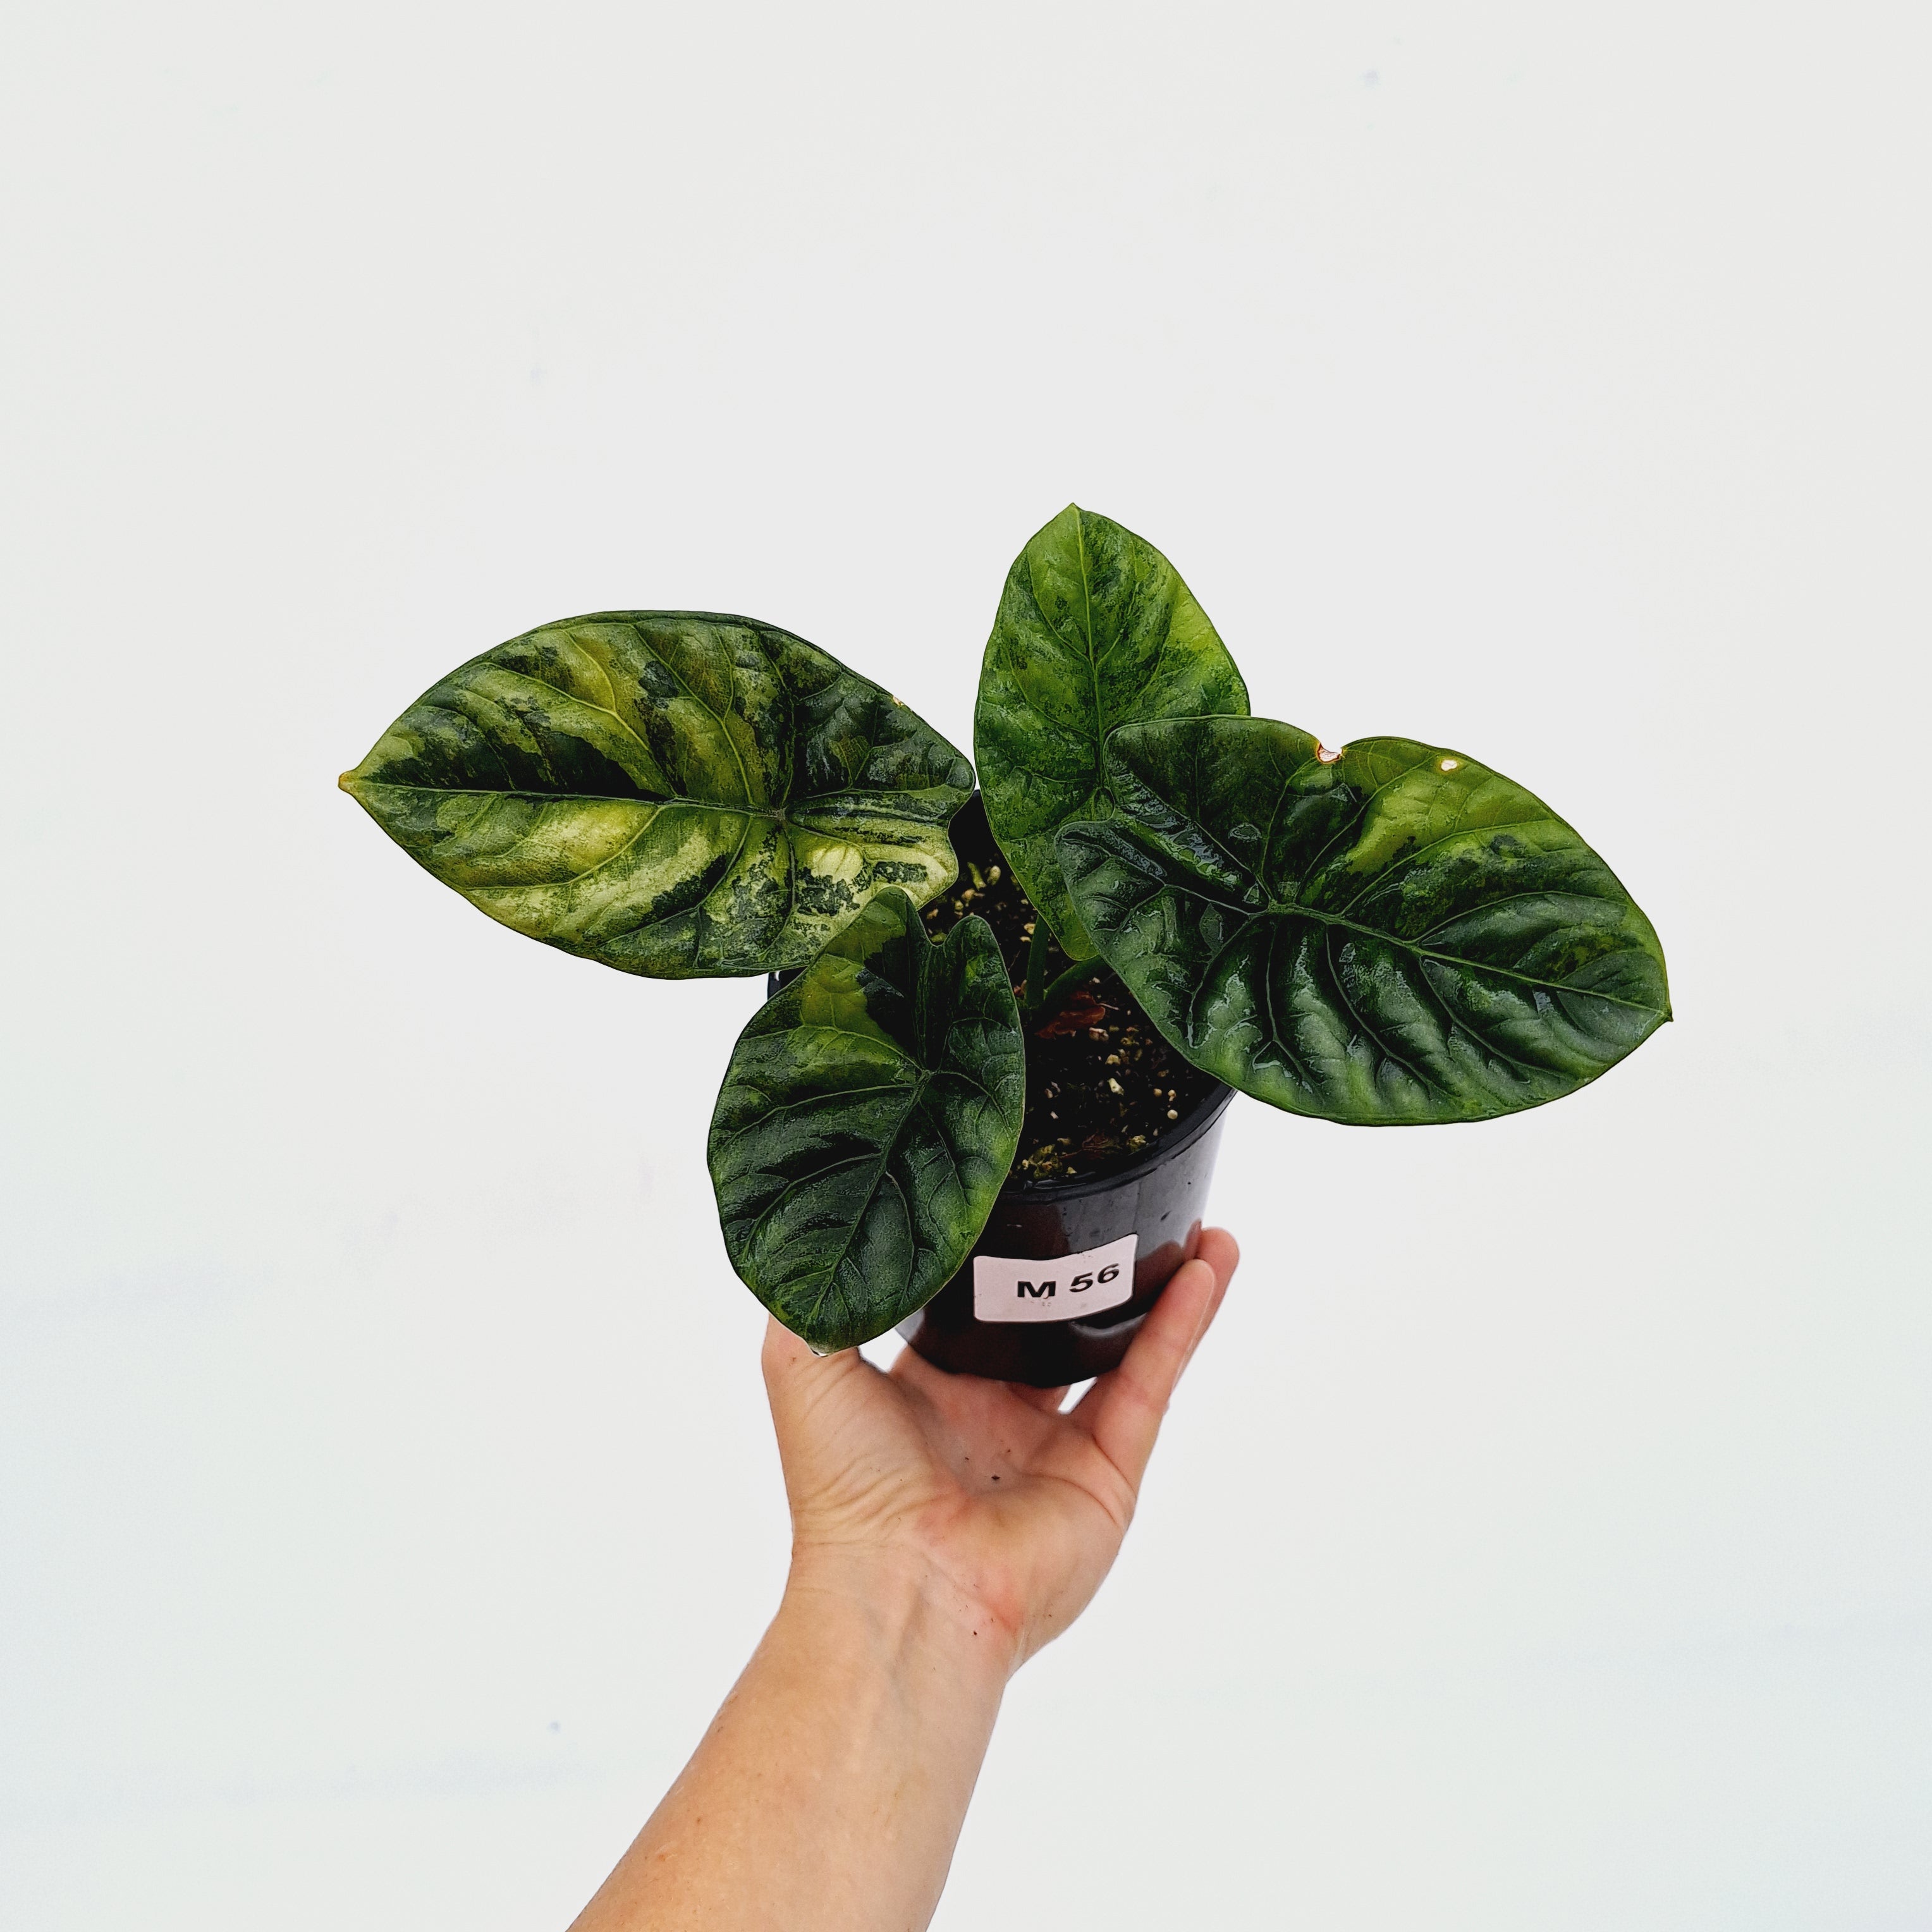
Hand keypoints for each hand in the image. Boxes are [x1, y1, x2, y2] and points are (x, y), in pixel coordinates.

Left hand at [761, 1227, 1239, 1674]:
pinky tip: (1207, 1266)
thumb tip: (829, 1215)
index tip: (1030, 1184)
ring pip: (1122, 1347)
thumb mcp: (802, 1363)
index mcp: (929, 1392)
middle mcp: (996, 1419)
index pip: (978, 1304)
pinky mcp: (1108, 1475)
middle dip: (1094, 1266)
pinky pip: (1151, 1382)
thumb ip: (820, 1291)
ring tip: (1198, 1224)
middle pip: (1059, 1322)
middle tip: (1122, 1198)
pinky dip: (1182, 1324)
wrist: (901, 1586)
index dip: (1003, 1249)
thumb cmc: (842, 1487)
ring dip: (1163, 1286)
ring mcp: (1058, 1449)